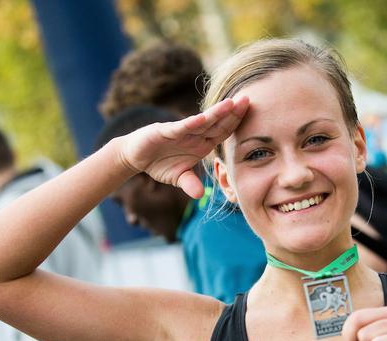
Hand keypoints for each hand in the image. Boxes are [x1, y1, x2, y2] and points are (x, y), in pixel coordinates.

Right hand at [117, 97, 249, 197]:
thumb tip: (200, 195)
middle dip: (232, 112)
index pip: (223, 132)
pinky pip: (181, 127)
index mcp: (201, 144)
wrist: (135, 156)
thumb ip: (190, 184)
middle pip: (217, 123)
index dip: (236, 124)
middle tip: (248, 99)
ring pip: (202, 122)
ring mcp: (180, 132)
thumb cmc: (159, 163)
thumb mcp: (177, 177)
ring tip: (231, 103)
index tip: (251, 114)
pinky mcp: (164, 131)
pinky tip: (202, 118)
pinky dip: (191, 124)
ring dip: (216, 113)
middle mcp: (194, 135)